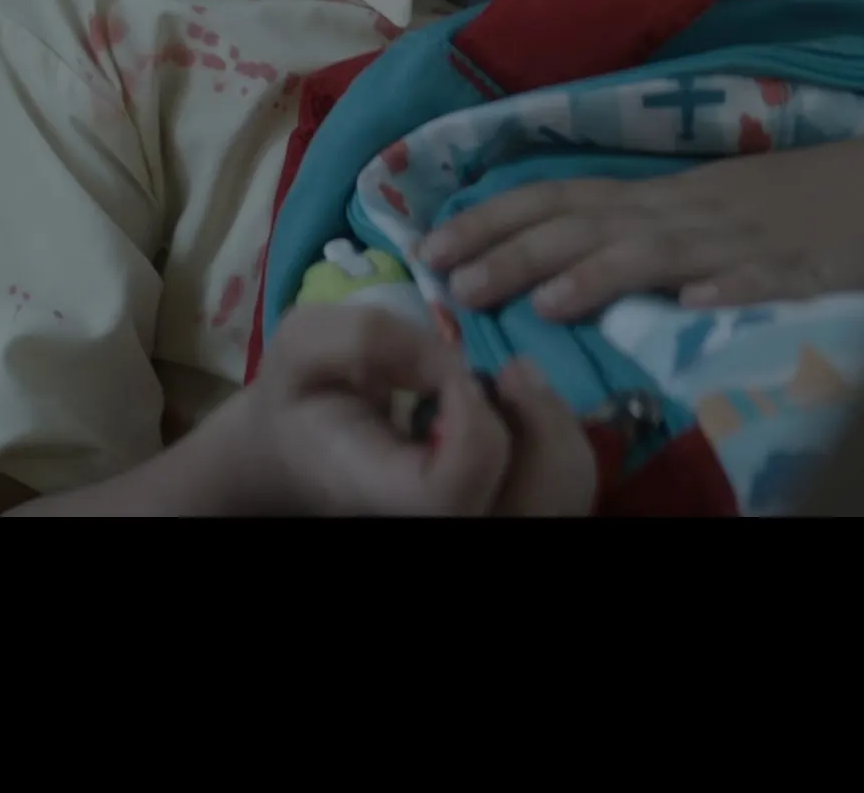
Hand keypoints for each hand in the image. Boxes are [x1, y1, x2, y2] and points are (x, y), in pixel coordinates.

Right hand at [198, 298, 596, 516]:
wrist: (300, 449)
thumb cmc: (302, 398)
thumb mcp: (302, 343)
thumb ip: (364, 336)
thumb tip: (449, 357)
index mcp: (377, 497)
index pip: (449, 496)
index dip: (473, 425)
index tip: (452, 370)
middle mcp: (433, 528)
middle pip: (532, 508)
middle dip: (538, 424)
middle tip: (508, 368)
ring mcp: (476, 521)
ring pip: (562, 500)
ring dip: (554, 429)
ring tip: (514, 384)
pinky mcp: (504, 510)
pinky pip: (564, 491)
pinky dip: (556, 441)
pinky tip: (518, 408)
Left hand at [419, 137, 863, 323]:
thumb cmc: (818, 205)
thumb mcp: (719, 212)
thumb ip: (653, 231)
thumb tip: (572, 257)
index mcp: (672, 197)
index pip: (564, 197)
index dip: (495, 220)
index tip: (432, 245)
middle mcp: (695, 212)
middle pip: (589, 224)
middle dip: (512, 250)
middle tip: (445, 279)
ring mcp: (751, 239)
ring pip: (661, 253)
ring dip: (597, 274)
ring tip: (540, 302)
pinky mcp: (812, 271)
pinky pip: (766, 282)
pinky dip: (727, 292)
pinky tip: (694, 309)